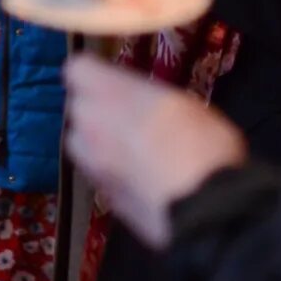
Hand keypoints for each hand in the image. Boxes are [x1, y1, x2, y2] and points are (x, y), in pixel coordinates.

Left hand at [65, 55, 247, 249]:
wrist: (204, 211)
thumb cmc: (203, 145)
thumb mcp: (185, 103)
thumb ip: (149, 100)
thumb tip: (146, 106)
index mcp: (111, 93)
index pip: (76, 69)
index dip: (93, 73)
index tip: (111, 77)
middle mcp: (92, 126)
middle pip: (77, 108)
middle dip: (95, 108)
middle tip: (127, 113)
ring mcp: (92, 166)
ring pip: (80, 144)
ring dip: (96, 141)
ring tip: (129, 147)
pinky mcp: (103, 199)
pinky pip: (98, 175)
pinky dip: (112, 172)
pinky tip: (139, 178)